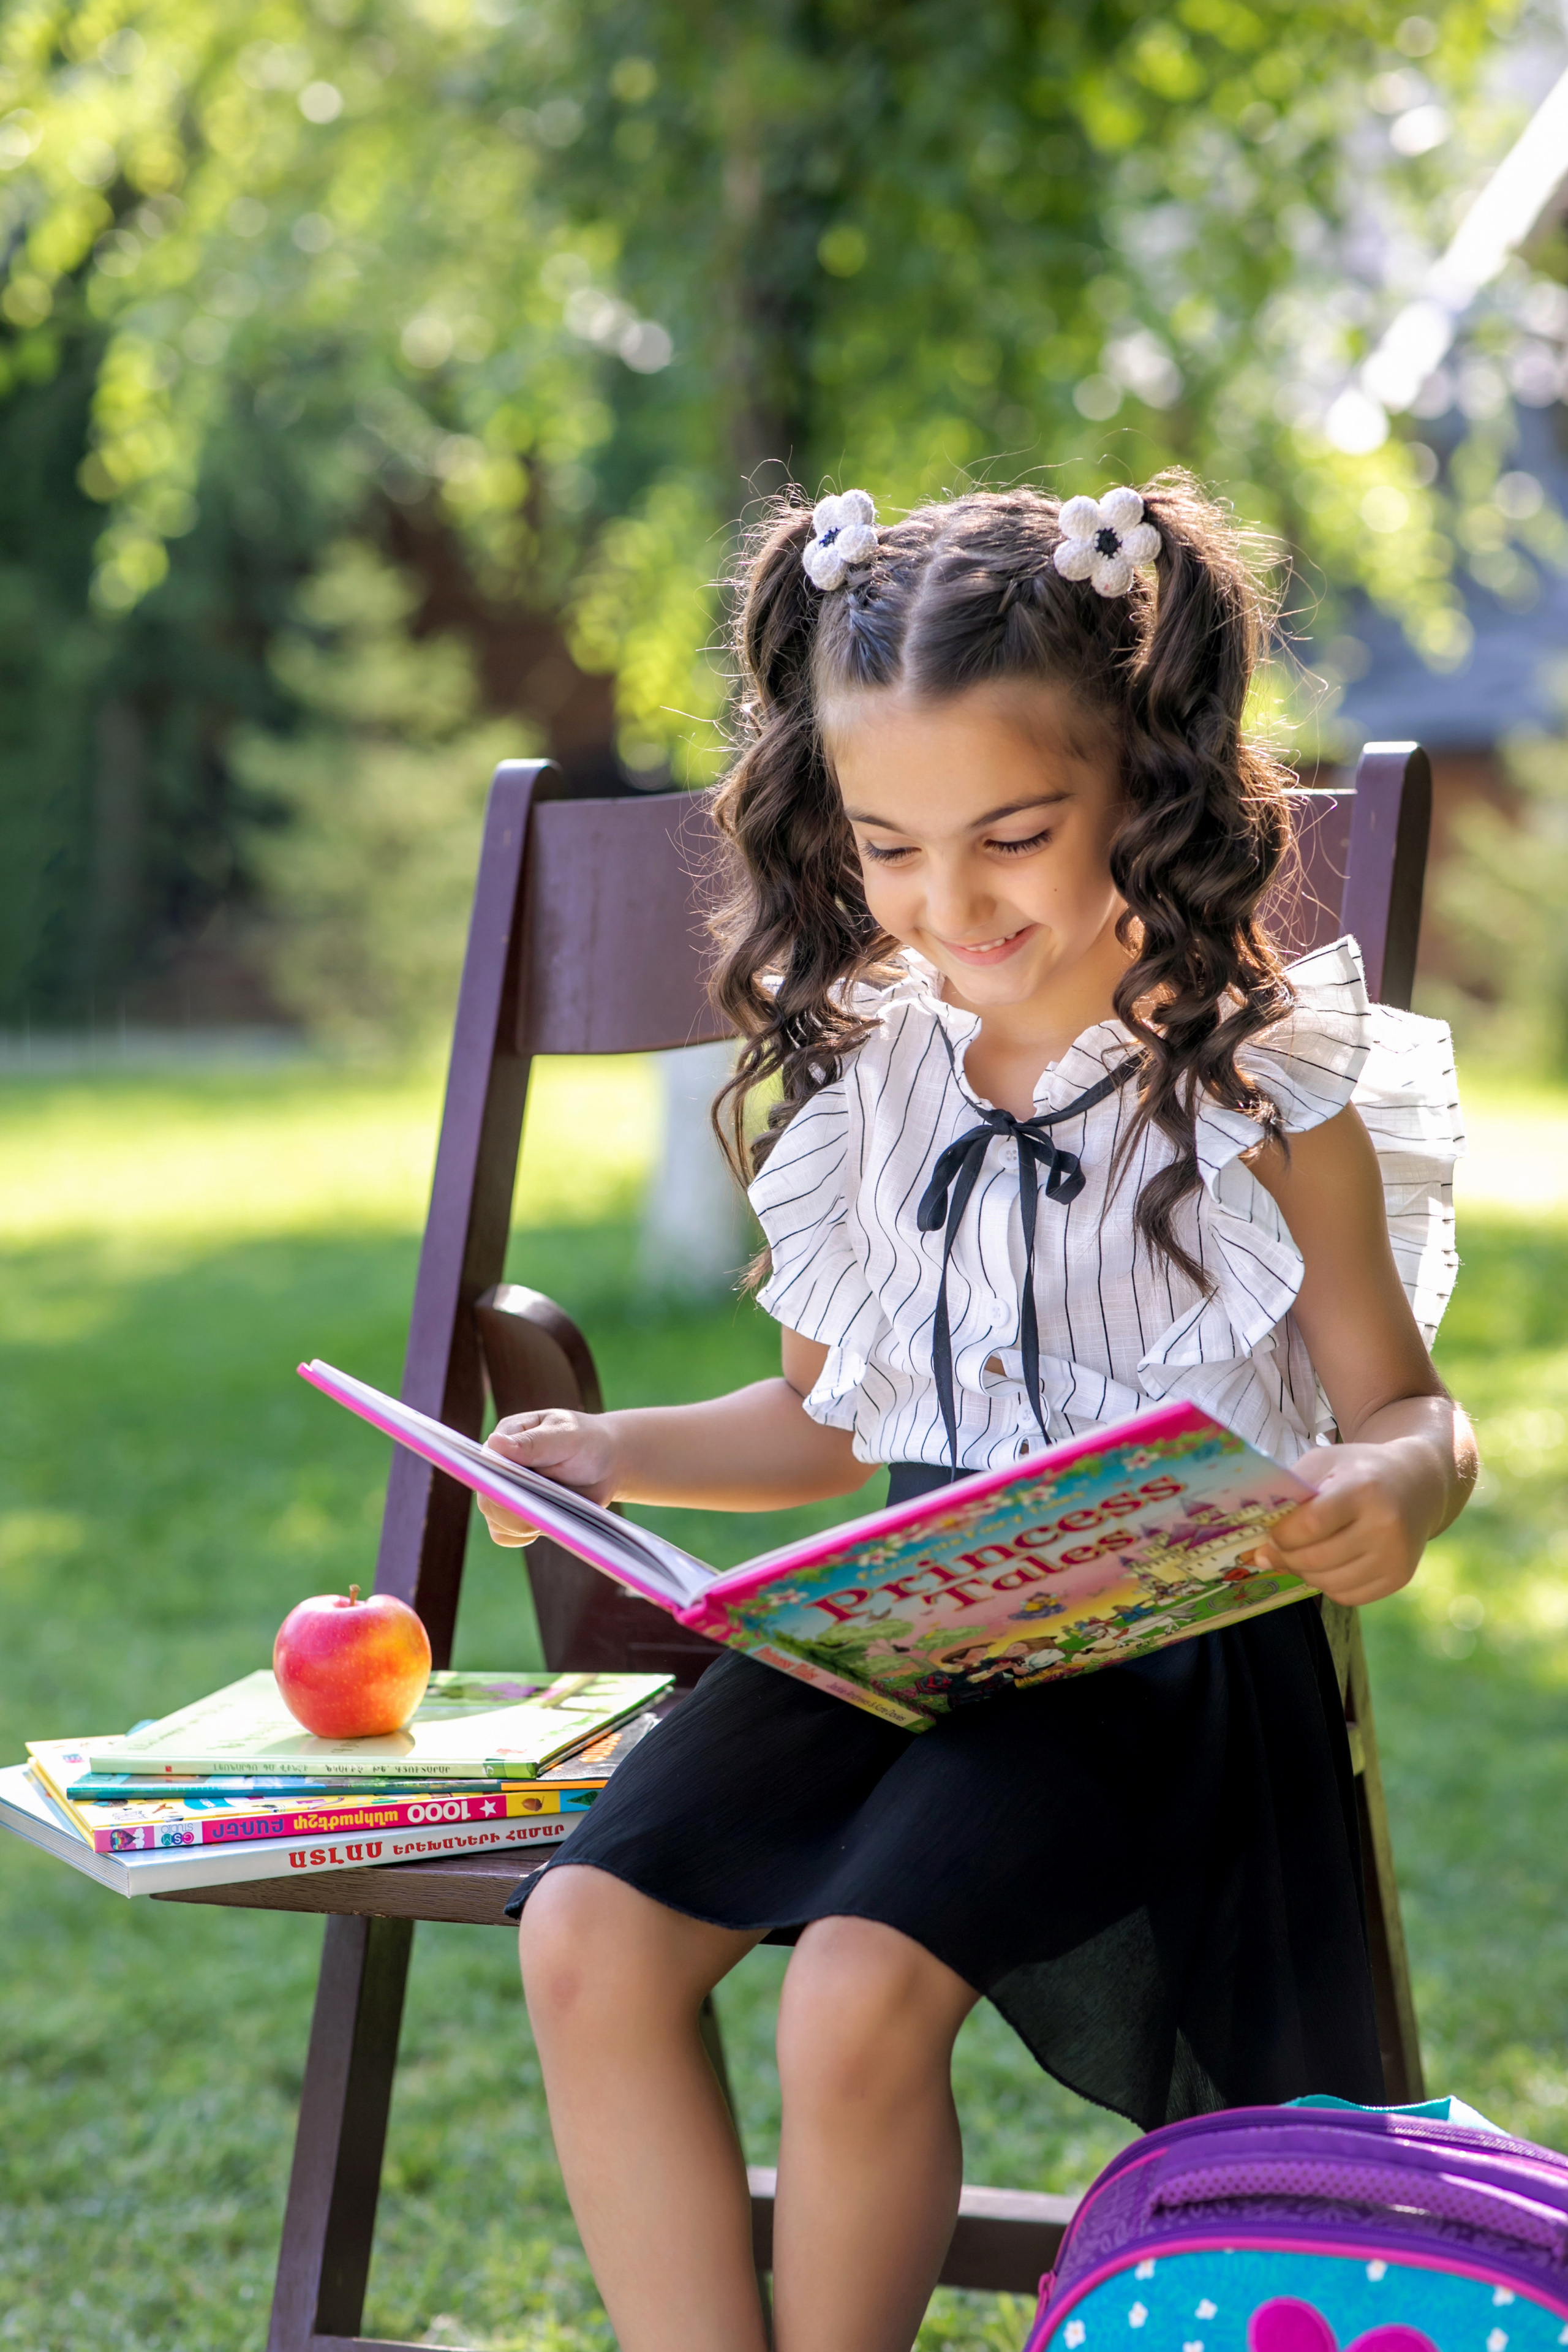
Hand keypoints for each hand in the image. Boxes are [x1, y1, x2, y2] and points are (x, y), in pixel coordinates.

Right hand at [478, 1411, 619, 1547]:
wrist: (607, 1464)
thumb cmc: (587, 1441)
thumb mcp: (566, 1436)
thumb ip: (533, 1443)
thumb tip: (494, 1443)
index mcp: (506, 1437)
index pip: (485, 1464)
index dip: (496, 1483)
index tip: (518, 1492)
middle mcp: (500, 1466)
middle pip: (487, 1498)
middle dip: (513, 1509)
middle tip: (544, 1506)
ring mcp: (507, 1492)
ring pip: (495, 1520)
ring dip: (522, 1523)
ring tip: (553, 1511)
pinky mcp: (517, 1514)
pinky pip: (506, 1535)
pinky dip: (523, 1535)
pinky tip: (545, 1524)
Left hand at [1254, 1441, 1435, 1605]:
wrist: (1418, 1484)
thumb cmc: (1360, 1471)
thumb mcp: (1325, 1463)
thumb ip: (1290, 1494)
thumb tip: (1258, 1547)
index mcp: (1363, 1489)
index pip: (1311, 1525)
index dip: (1282, 1535)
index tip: (1271, 1532)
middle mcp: (1385, 1525)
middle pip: (1316, 1559)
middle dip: (1286, 1557)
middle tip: (1275, 1549)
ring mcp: (1395, 1555)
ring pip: (1328, 1583)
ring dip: (1304, 1573)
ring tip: (1301, 1554)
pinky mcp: (1400, 1577)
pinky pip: (1347, 1597)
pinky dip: (1328, 1585)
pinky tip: (1328, 1564)